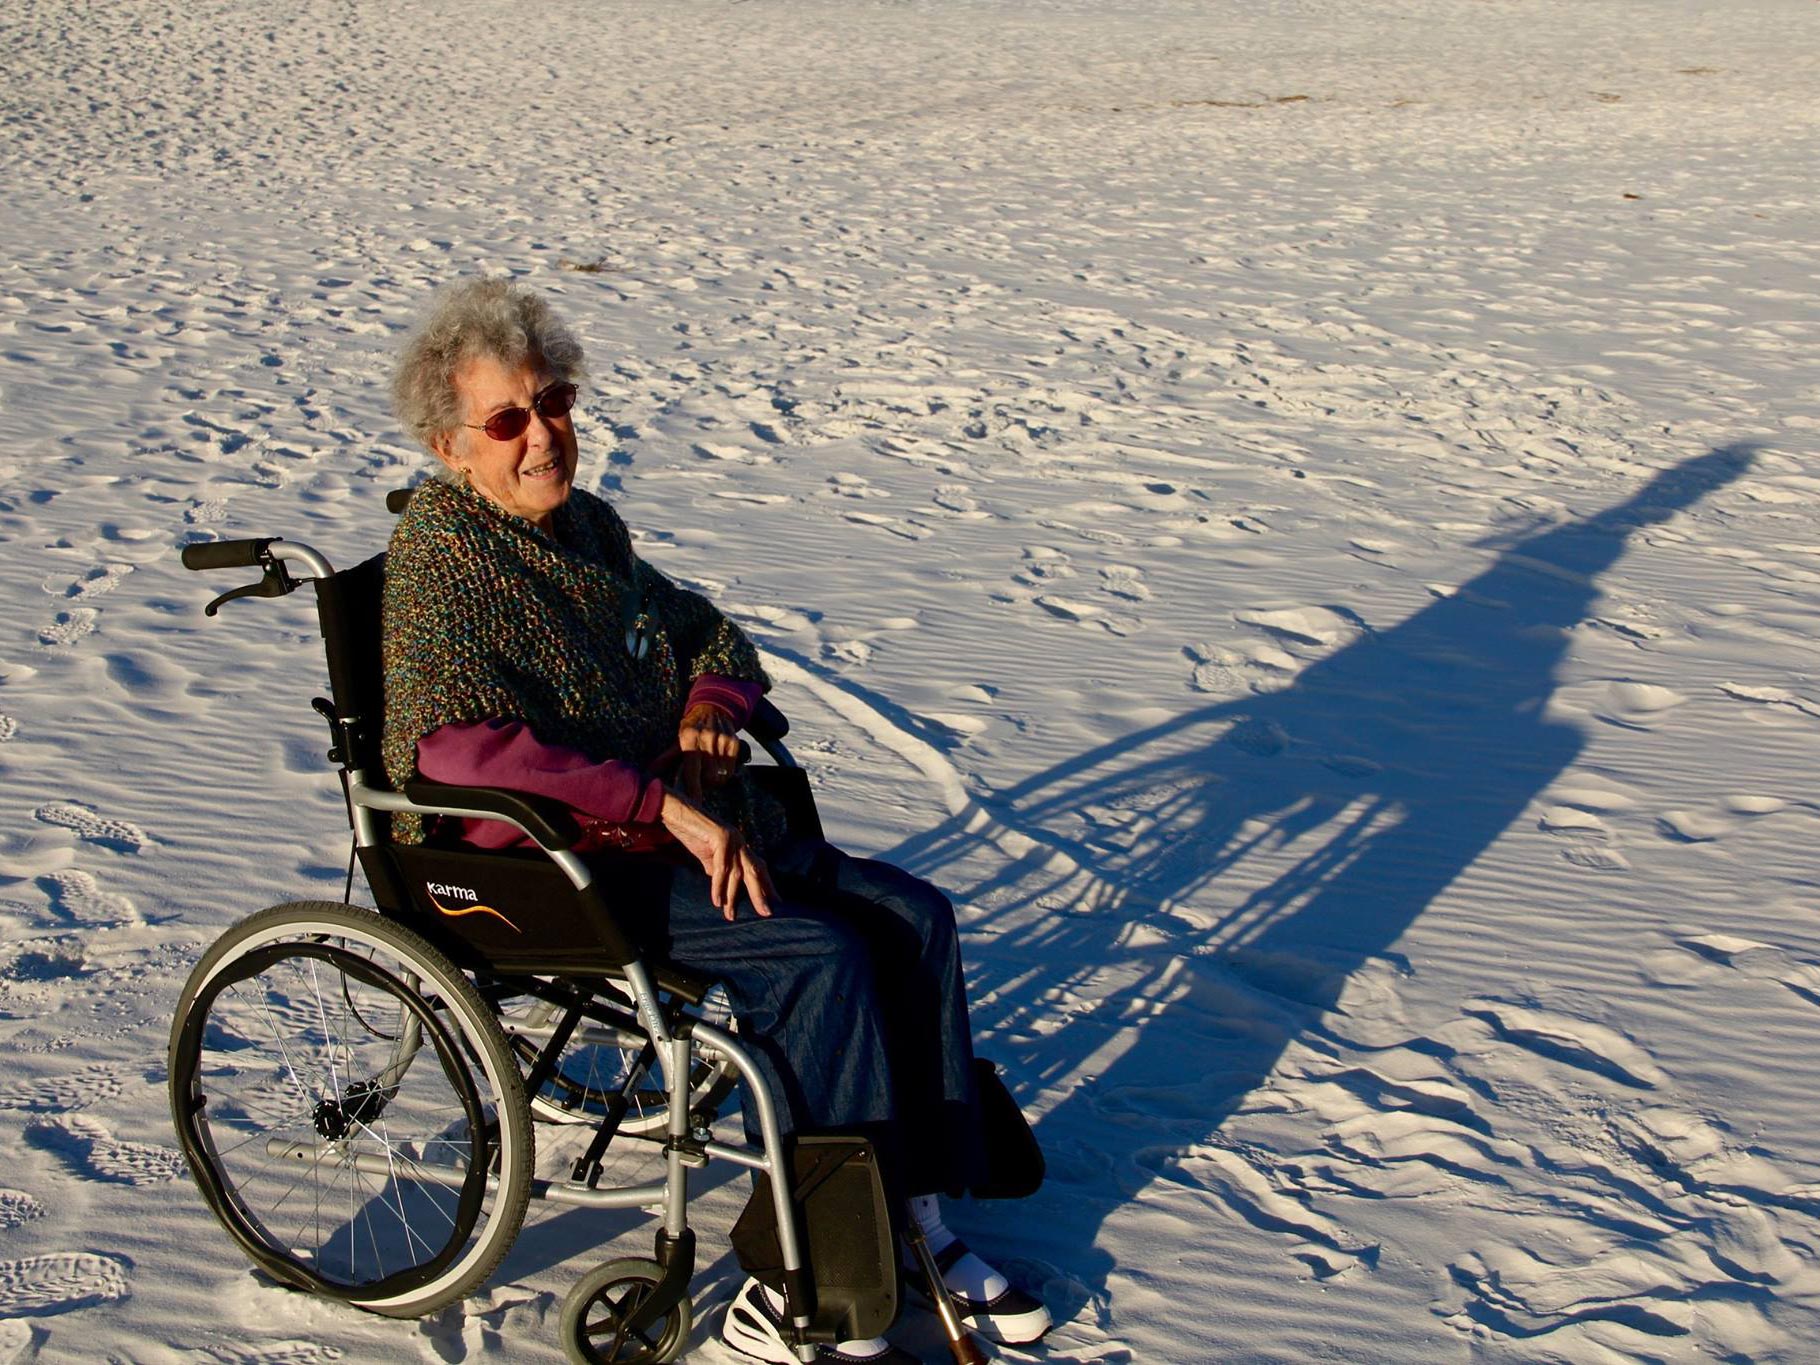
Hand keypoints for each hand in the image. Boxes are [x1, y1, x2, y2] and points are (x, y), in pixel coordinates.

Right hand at [658, 790, 774, 920]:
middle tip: (766, 913)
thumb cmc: (691, 833)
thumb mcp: (708, 856)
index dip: (767, 883)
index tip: (777, 901)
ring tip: (730, 915)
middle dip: (760, 893)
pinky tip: (717, 900)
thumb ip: (717, 869)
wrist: (676, 812)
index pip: (758, 866)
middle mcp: (740, 841)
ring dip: (733, 896)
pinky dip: (718, 885)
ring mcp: (732, 838)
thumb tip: (723, 888)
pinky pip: (721, 867)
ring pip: (737, 873)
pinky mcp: (720, 837)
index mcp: (740, 845)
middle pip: (754, 871)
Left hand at [665, 703, 743, 801]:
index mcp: (688, 737)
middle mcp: (707, 737)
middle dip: (704, 785)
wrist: (713, 707)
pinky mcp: (734, 742)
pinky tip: (717, 766)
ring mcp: (722, 739)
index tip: (694, 804)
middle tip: (698, 782)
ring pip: (721, 775)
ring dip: (714, 781)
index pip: (691, 770)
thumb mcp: (677, 739)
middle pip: (709, 777)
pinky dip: (724, 773)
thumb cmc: (691, 727)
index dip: (693, 789)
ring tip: (706, 773)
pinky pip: (730, 769)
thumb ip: (665, 758)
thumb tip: (647, 775)